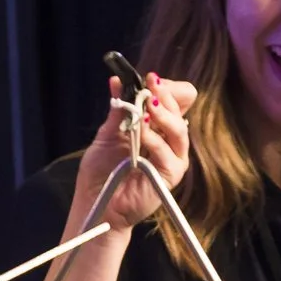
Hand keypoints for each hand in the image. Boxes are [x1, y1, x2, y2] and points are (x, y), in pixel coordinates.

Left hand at [73, 74, 195, 231]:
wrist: (97, 201)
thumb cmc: (101, 171)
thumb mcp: (107, 134)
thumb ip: (117, 109)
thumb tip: (117, 80)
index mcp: (157, 127)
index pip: (175, 98)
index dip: (166, 87)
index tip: (149, 79)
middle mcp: (168, 140)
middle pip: (183, 108)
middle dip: (165, 94)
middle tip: (149, 86)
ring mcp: (172, 157)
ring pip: (180, 129)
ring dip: (162, 114)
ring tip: (146, 107)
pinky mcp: (170, 175)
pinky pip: (169, 153)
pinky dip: (154, 140)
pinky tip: (140, 133)